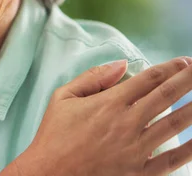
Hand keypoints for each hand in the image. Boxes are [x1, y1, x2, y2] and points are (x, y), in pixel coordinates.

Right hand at [13, 57, 191, 175]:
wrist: (49, 174)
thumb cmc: (53, 136)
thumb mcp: (63, 98)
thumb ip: (93, 78)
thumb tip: (121, 64)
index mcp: (109, 103)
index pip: (148, 79)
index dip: (169, 68)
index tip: (183, 62)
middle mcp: (127, 123)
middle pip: (166, 95)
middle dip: (188, 80)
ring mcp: (136, 149)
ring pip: (175, 123)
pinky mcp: (139, 172)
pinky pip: (172, 159)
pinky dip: (190, 148)